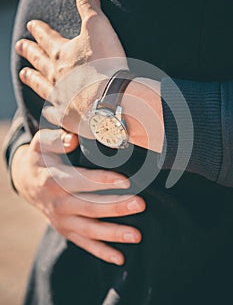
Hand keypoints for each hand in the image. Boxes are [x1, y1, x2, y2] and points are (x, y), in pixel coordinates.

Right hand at [11, 128, 145, 264]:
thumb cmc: (41, 158)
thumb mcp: (42, 143)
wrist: (27, 181)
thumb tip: (73, 138)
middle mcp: (58, 203)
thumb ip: (56, 139)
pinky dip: (101, 252)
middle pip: (90, 207)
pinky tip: (120, 258)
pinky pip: (84, 243)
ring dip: (113, 233)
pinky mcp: (66, 230)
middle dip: (116, 207)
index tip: (126, 181)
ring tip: (136, 235)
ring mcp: (62, 220)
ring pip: (90, 229)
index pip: (81, 181)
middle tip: (140, 204)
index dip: (103, 181)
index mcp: (54, 180)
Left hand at [16, 0, 163, 151]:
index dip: (39, 30)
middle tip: (19, 47)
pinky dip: (48, 110)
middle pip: (40, 61)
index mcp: (62, 54)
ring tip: (23, 74)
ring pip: (41, 86)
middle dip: (30, 52)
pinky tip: (46, 110)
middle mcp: (56, 76)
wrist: (109, 99)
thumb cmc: (106, 63)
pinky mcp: (67, 117)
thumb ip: (90, 7)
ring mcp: (59, 97)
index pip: (47, 38)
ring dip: (32, 79)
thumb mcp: (99, 27)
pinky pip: (53, 113)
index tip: (31, 26)